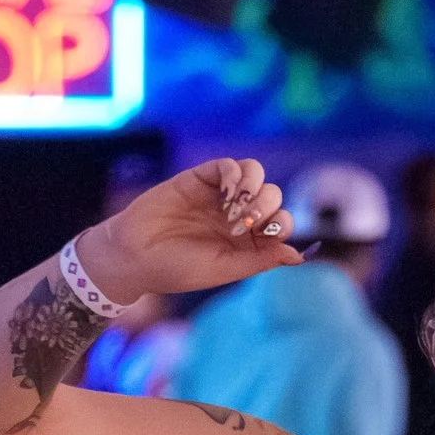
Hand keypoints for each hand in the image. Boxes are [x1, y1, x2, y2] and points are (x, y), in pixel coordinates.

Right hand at [77, 158, 300, 303]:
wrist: (134, 255)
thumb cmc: (177, 269)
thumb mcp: (224, 269)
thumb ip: (261, 260)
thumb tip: (299, 255)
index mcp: (248, 243)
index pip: (282, 224)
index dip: (281, 225)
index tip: (261, 235)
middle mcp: (238, 216)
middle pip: (274, 196)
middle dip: (267, 205)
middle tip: (244, 223)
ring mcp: (220, 196)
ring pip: (255, 174)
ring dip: (254, 186)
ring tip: (236, 205)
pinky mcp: (201, 179)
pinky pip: (228, 165)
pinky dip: (233, 173)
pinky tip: (224, 192)